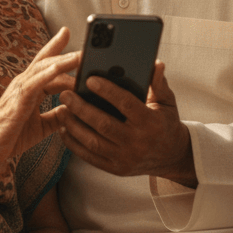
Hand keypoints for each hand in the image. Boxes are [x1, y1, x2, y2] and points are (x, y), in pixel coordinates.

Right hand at [0, 28, 79, 164]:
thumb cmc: (10, 135)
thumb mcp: (41, 126)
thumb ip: (57, 116)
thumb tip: (76, 110)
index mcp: (31, 88)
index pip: (48, 65)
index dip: (59, 50)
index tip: (69, 33)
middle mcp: (25, 83)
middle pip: (48, 61)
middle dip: (67, 52)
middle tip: (87, 46)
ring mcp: (20, 89)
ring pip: (44, 69)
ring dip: (64, 61)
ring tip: (81, 55)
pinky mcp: (18, 100)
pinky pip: (34, 84)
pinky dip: (47, 75)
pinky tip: (58, 69)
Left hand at [56, 62, 196, 184]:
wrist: (172, 156)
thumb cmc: (166, 123)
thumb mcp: (167, 101)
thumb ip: (159, 83)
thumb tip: (156, 64)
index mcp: (150, 123)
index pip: (126, 104)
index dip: (108, 91)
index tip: (90, 80)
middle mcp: (138, 142)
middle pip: (104, 124)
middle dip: (81, 108)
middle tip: (65, 94)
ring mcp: (126, 158)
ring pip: (94, 142)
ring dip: (74, 126)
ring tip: (61, 110)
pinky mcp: (116, 169)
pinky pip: (91, 157)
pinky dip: (74, 144)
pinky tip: (65, 130)